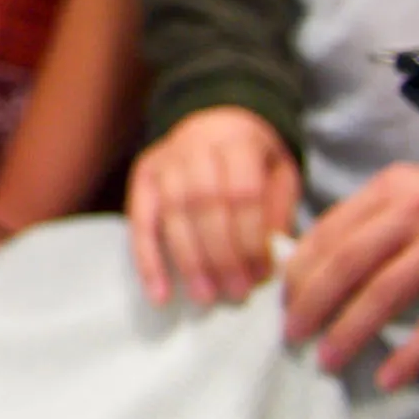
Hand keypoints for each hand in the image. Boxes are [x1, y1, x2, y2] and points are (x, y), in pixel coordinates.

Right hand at [126, 106, 299, 308]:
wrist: (217, 121)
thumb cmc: (254, 161)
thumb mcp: (279, 176)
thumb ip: (276, 214)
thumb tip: (268, 264)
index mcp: (237, 141)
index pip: (241, 191)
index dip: (250, 237)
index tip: (260, 274)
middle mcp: (195, 146)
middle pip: (203, 202)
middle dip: (220, 253)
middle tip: (234, 292)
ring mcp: (164, 160)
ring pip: (171, 212)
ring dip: (187, 260)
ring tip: (205, 296)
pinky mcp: (142, 177)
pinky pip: (139, 221)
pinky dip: (147, 260)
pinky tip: (159, 292)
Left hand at [282, 160, 418, 389]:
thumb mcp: (394, 205)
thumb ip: (351, 230)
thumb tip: (291, 278)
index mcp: (391, 187)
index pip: (333, 232)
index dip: (302, 272)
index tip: (283, 303)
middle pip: (352, 260)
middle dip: (315, 301)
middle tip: (293, 334)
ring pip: (388, 292)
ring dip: (351, 330)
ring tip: (328, 358)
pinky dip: (410, 355)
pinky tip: (387, 377)